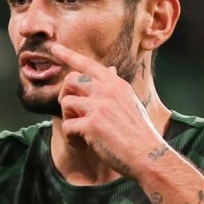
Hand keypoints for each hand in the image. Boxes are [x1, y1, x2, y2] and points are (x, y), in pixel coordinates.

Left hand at [52, 43, 166, 178]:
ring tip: (80, 134)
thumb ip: (115, 87)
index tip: (55, 47)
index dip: (69, 55)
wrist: (148, 156)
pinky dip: (72, 139)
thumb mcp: (130, 103)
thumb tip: (110, 69)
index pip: (89, 64)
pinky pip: (67, 126)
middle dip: (64, 95)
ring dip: (68, 119)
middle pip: (71, 79)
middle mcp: (107, 90)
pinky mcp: (91, 124)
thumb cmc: (139, 133)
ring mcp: (99, 106)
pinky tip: (83, 146)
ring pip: (66, 102)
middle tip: (71, 114)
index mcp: (116, 85)